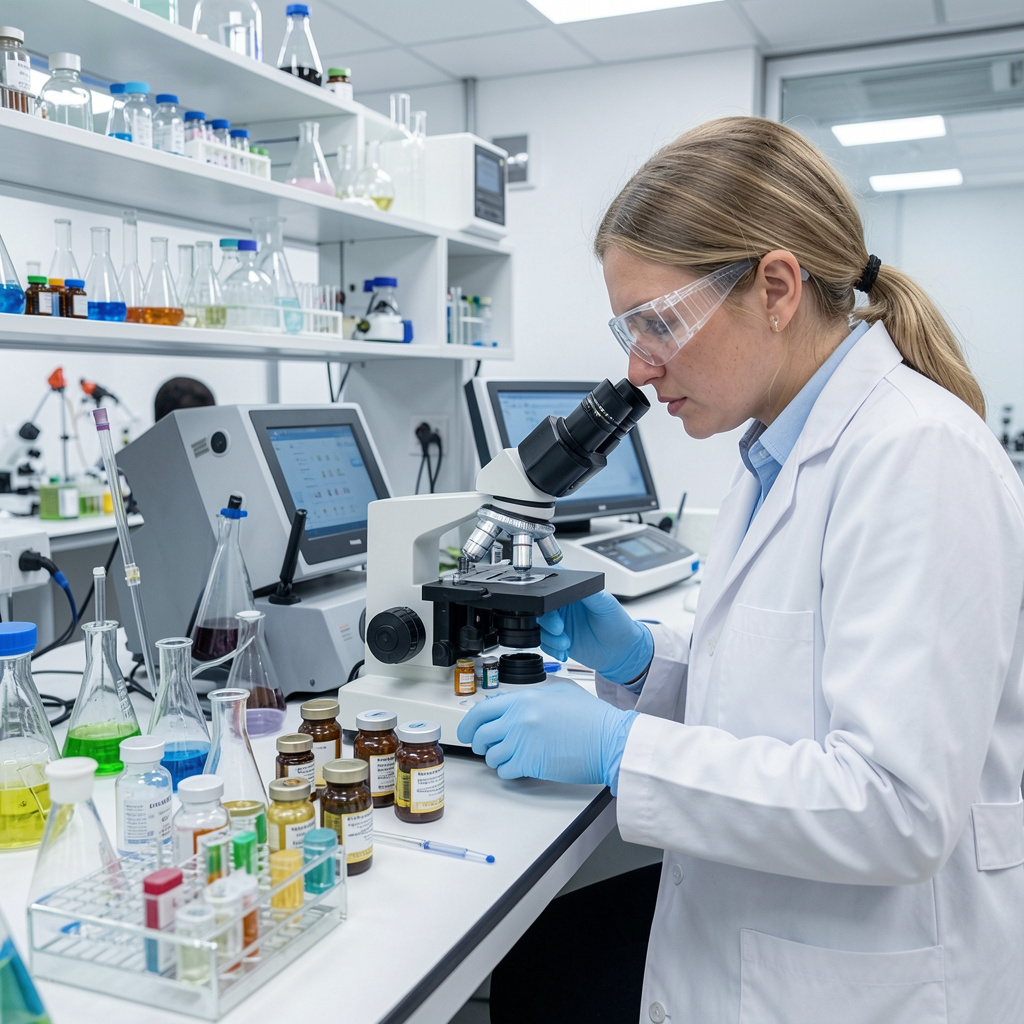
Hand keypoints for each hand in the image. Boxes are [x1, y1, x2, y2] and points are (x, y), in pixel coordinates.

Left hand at [456, 681, 637, 793]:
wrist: (609, 740)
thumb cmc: (593, 719)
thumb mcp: (561, 694)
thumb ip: (534, 697)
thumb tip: (515, 705)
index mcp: (524, 699)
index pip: (482, 709)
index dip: (469, 723)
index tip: (466, 730)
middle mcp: (518, 718)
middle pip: (480, 733)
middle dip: (480, 743)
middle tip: (485, 747)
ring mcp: (522, 741)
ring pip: (491, 755)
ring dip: (497, 758)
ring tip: (512, 756)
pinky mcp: (528, 763)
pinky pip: (504, 770)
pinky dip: (508, 771)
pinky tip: (520, 767)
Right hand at [538, 591, 652, 683]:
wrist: (621, 651)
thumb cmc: (617, 623)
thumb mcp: (606, 603)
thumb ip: (589, 592)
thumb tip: (574, 583)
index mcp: (572, 592)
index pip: (551, 588)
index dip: (546, 596)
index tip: (548, 605)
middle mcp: (563, 607)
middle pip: (542, 609)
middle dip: (548, 620)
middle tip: (559, 628)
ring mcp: (559, 624)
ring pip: (541, 627)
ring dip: (550, 638)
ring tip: (565, 643)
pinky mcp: (558, 640)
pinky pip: (544, 644)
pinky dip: (552, 649)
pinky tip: (564, 651)